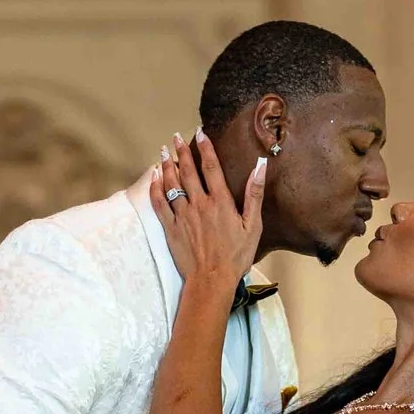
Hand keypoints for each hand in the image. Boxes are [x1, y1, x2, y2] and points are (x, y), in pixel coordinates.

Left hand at [147, 132, 262, 291]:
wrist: (212, 281)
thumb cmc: (235, 257)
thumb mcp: (252, 226)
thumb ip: (254, 194)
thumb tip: (259, 167)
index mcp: (220, 202)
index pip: (211, 168)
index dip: (205, 148)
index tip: (200, 132)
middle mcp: (199, 204)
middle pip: (187, 171)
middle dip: (181, 151)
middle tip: (175, 137)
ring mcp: (183, 216)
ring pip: (171, 184)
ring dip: (166, 166)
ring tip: (163, 152)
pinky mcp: (171, 229)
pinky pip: (159, 204)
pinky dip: (155, 188)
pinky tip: (153, 178)